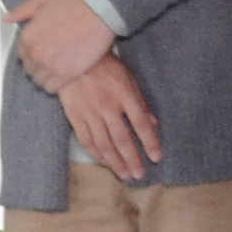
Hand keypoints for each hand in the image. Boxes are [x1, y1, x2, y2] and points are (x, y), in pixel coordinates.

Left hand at [9, 0, 119, 92]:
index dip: (33, 52)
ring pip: (39, 81)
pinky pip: (52, 88)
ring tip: (58, 67)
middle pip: (29, 69)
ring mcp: (50, 65)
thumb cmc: (75, 5)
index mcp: (28, 36)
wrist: (100, 13)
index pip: (21, 54)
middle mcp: (35, 53)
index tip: (43, 50)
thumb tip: (7, 18)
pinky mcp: (66, 74)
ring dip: (46, 76)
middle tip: (52, 58)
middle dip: (39, 65)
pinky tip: (63, 74)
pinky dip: (55, 84)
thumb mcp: (45, 0)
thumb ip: (23, 10)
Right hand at [59, 55, 163, 183]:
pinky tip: (104, 162)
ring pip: (104, 144)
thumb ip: (141, 103)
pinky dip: (96, 153)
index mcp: (125, 95)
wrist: (74, 56)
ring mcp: (90, 112)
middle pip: (122, 139)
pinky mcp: (75, 115)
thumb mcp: (129, 78)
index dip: (150, 142)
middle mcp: (107, 106)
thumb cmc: (106, 66)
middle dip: (132, 160)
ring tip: (124, 175)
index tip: (156, 157)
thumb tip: (154, 124)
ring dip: (115, 162)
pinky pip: (86, 139)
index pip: (141, 124)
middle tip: (139, 175)